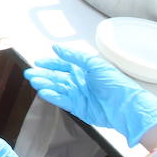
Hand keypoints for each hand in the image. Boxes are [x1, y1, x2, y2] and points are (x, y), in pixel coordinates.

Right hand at [23, 45, 156, 146]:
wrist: (126, 106)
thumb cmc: (114, 83)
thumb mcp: (94, 64)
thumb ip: (74, 56)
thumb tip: (57, 48)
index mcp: (84, 70)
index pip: (63, 65)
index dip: (50, 63)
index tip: (38, 62)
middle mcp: (79, 81)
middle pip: (57, 77)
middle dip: (43, 75)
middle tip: (30, 74)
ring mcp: (77, 95)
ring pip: (57, 88)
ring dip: (45, 85)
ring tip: (34, 81)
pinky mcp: (78, 108)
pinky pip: (61, 100)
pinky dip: (52, 96)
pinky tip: (43, 92)